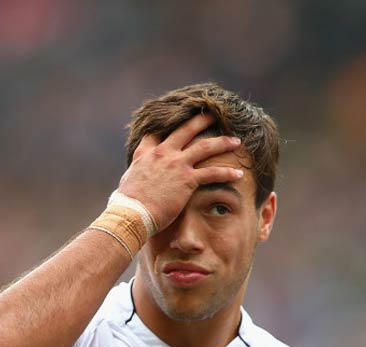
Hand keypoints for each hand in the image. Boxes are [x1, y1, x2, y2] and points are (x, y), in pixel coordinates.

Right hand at [117, 112, 243, 231]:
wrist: (132, 214)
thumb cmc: (126, 205)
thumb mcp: (127, 182)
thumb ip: (135, 174)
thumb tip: (130, 182)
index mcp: (146, 153)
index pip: (158, 131)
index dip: (170, 123)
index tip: (181, 118)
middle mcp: (163, 153)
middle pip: (186, 129)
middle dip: (202, 120)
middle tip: (214, 113)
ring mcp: (176, 165)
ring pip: (206, 147)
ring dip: (223, 142)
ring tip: (236, 141)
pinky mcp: (187, 180)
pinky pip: (212, 173)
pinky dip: (227, 172)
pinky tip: (239, 174)